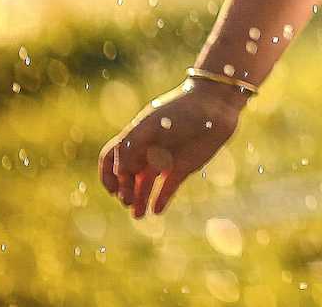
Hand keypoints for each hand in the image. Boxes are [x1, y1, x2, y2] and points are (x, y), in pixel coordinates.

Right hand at [98, 78, 248, 218]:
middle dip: (125, 191)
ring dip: (139, 200)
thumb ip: (129, 149)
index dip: (108, 176)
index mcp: (135, 139)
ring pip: (145, 186)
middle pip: (128, 177)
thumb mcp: (148, 126)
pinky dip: (161, 200)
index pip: (111, 160)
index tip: (112, 188)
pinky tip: (156, 210)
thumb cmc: (179, 111)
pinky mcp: (183, 168)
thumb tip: (120, 173)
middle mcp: (147, 151)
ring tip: (138, 215)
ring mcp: (165, 161)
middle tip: (128, 200)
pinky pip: (167, 188)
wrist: (214, 107)